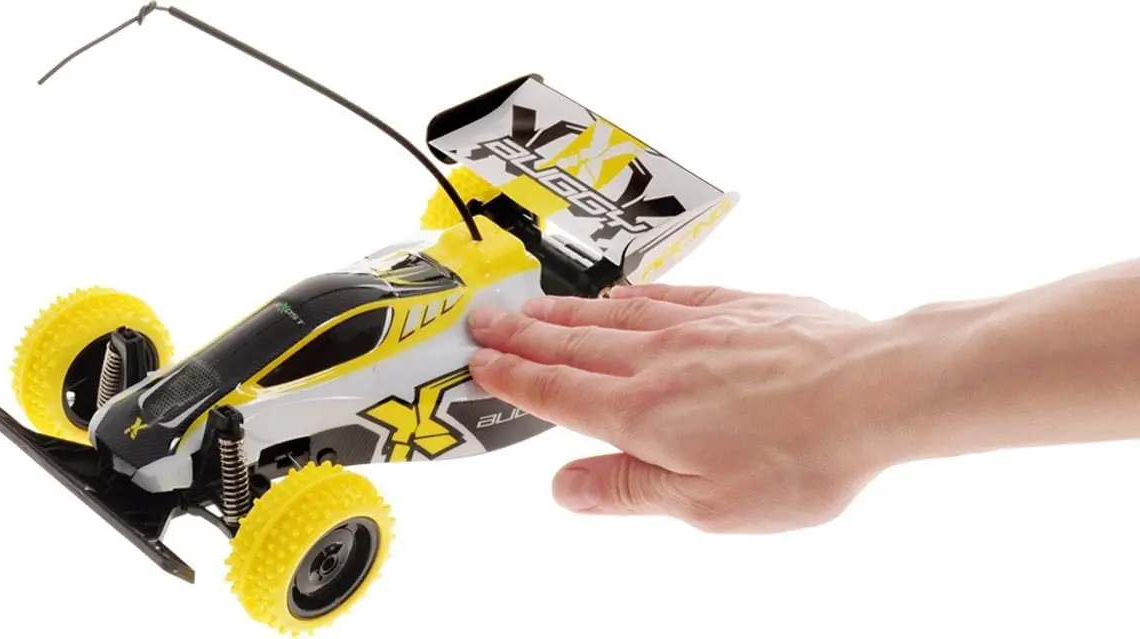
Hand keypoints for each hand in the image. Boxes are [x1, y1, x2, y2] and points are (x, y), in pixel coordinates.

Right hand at [466, 283, 890, 532]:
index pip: (557, 394)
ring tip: (529, 304)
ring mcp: (694, 327)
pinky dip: (628, 296)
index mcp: (641, 414)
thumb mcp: (706, 504)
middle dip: (521, 334)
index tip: (479, 365)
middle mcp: (656, 362)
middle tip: (483, 319)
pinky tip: (616, 296)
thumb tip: (564, 486)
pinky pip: (664, 295)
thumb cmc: (799, 457)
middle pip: (571, 345)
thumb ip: (628, 489)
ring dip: (561, 311)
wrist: (873, 390)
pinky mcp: (734, 307)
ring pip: (608, 316)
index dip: (513, 380)